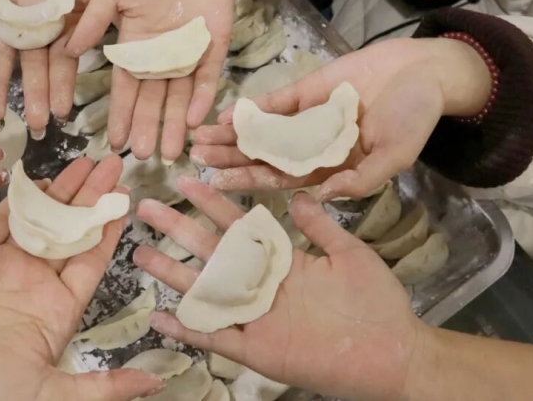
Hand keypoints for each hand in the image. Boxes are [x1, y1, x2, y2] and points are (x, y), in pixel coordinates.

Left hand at [0, 0, 108, 137]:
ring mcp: (8, 25)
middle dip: (35, 97)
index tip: (63, 113)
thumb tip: (125, 44)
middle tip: (36, 124)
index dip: (62, 88)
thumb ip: (107, 14)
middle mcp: (34, 37)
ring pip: (0, 61)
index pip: (62, 66)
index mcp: (61, 34)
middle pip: (33, 71)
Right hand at [0, 156, 162, 400]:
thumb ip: (103, 385)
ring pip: (39, 220)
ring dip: (59, 191)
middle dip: (90, 197)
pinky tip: (34, 179)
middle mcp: (35, 283)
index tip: (126, 198)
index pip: (93, 259)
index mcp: (58, 308)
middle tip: (111, 163)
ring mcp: (2, 268)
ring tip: (82, 162)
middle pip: (71, 230)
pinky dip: (14, 200)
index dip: (109, 228)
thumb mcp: (51, 394)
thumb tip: (156, 382)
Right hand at [66, 0, 233, 161]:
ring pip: (179, 99)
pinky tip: (193, 121)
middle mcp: (160, 60)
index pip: (125, 89)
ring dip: (173, 125)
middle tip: (144, 157)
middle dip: (147, 129)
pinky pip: (207, 81)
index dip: (120, 115)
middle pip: (152, 102)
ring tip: (169, 152)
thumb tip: (71, 50)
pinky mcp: (213, 51)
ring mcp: (188, 58)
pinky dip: (201, 100)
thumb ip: (94, 20)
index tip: (115, 140)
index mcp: (134, 49)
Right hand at [134, 178, 425, 400]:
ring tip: (140, 254)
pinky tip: (161, 317)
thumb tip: (298, 194)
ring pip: (204, 290)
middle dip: (177, 229)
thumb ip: (321, 226)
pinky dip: (189, 328)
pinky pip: (216, 337)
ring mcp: (255, 316)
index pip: (236, 224)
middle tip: (146, 208)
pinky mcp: (256, 349)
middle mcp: (260, 284)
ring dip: (172, 273)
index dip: (211, 203)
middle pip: (209, 252)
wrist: (392, 353)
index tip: (187, 180)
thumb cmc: (377, 302)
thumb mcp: (349, 253)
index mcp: (280, 259)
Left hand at [189, 37, 491, 198]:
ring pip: (263, 131)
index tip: (216, 184)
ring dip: (232, 135)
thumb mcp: (394, 157)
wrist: (424, 71)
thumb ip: (359, 180)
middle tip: (194, 159)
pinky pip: (274, 103)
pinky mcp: (307, 91)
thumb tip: (318, 197)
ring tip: (199, 139)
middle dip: (230, 159)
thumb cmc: (415, 118)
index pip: (281, 180)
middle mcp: (312, 147)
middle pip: (263, 156)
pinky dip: (251, 109)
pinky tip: (226, 115)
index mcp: (330, 169)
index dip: (249, 181)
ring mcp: (306, 119)